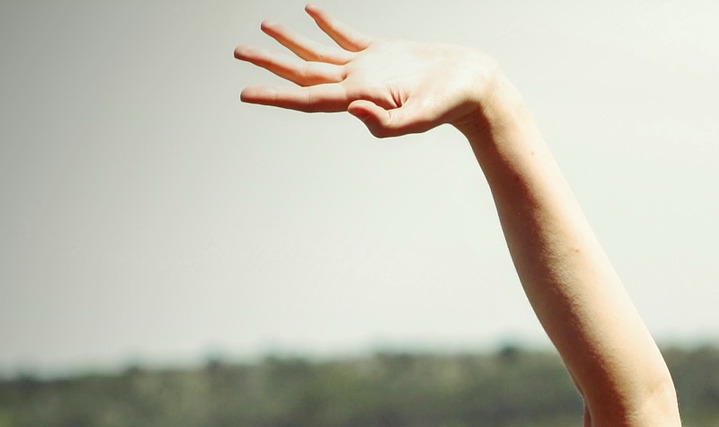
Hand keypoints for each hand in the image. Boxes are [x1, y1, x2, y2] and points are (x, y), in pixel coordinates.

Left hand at [236, 5, 499, 136]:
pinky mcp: (384, 53)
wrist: (478, 89)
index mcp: (361, 98)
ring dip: (291, 42)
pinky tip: (310, 11)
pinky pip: (346, 37)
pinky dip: (326, 24)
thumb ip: (389, 122)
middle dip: (270, 64)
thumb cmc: (455, 104)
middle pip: (304, 74)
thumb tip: (351, 110)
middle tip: (239, 54)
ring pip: (320, 54)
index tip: (244, 92)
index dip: (275, 94)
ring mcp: (369, 69)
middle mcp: (358, 85)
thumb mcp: (424, 116)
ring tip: (264, 26)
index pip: (308, 98)